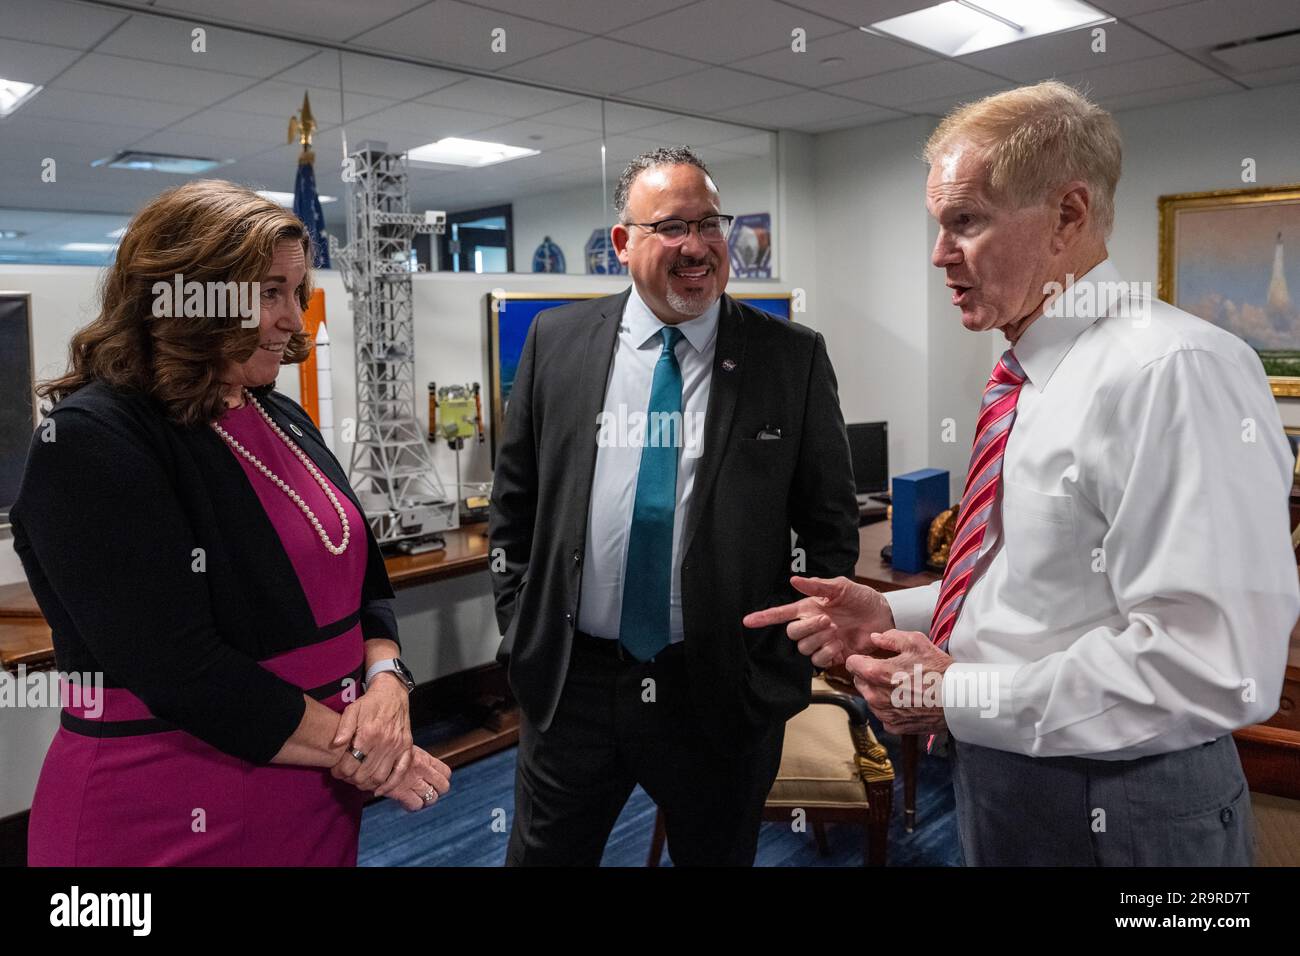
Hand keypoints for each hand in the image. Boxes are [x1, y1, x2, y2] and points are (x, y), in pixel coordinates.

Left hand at [330, 673, 412, 789]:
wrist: (393, 693)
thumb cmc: (370, 703)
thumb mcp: (352, 710)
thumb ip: (343, 727)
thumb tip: (336, 744)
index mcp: (368, 734)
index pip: (350, 764)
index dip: (339, 772)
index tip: (336, 771)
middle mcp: (384, 743)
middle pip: (364, 774)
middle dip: (350, 779)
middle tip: (345, 776)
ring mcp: (397, 747)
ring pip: (380, 777)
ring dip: (366, 784)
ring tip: (358, 781)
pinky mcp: (406, 748)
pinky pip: (400, 772)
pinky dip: (390, 785)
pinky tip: (380, 790)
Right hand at [377, 746, 452, 811]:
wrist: (368, 756)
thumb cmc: (385, 753)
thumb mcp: (405, 750)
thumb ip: (415, 759)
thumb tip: (420, 768)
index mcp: (424, 758)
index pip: (446, 772)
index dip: (441, 779)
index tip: (432, 780)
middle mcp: (422, 769)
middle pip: (444, 787)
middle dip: (437, 791)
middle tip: (426, 790)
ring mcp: (413, 781)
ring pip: (432, 798)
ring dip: (425, 800)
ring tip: (415, 796)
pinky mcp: (401, 791)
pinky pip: (416, 805)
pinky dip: (412, 805)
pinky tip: (405, 801)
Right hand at [742, 576, 894, 668]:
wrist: (882, 616)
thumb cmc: (862, 598)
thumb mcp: (841, 587)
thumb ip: (818, 585)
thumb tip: (794, 580)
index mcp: (809, 608)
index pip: (781, 614)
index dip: (763, 617)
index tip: (747, 621)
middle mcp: (812, 626)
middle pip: (792, 633)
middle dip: (807, 628)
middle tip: (828, 620)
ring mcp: (821, 641)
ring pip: (804, 648)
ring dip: (819, 640)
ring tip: (836, 631)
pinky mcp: (833, 655)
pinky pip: (818, 660)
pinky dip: (826, 653)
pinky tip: (838, 645)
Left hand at [845, 630, 951, 734]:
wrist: (958, 700)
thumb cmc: (939, 670)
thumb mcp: (916, 642)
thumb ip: (890, 637)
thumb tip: (874, 638)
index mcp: (876, 673)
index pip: (852, 664)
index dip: (862, 659)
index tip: (873, 659)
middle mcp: (875, 697)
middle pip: (860, 682)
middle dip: (870, 675)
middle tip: (891, 672)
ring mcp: (884, 713)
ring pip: (870, 699)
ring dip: (879, 692)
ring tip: (902, 686)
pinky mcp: (894, 726)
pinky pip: (883, 714)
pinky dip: (891, 708)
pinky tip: (906, 701)